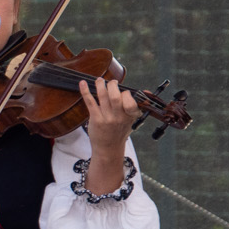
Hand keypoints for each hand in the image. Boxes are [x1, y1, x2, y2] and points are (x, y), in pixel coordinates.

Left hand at [78, 78, 138, 194]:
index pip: (130, 101)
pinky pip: (90, 102)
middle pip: (116, 96)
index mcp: (130, 116)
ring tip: (99, 80)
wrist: (108, 148)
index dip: (126, 93)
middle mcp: (119, 117)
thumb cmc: (119, 131)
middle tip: (111, 82)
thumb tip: (145, 91)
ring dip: (100, 85)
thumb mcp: (131, 120)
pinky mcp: (95, 119)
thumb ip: (135, 106)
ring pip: (103, 97)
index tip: (123, 91)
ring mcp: (107, 118)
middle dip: (112, 85)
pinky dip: (86, 91)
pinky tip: (82, 83)